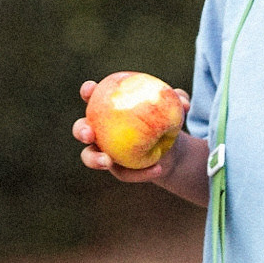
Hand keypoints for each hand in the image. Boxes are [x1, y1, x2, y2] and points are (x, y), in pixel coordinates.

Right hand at [72, 79, 190, 183]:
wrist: (172, 150)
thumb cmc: (166, 120)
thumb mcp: (175, 109)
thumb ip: (178, 101)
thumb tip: (183, 103)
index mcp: (108, 108)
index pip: (93, 97)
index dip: (88, 91)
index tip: (90, 88)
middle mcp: (100, 130)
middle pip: (81, 129)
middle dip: (81, 130)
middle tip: (90, 133)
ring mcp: (105, 151)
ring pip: (90, 156)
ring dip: (94, 159)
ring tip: (107, 161)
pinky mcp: (118, 169)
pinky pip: (123, 173)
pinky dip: (140, 174)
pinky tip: (157, 169)